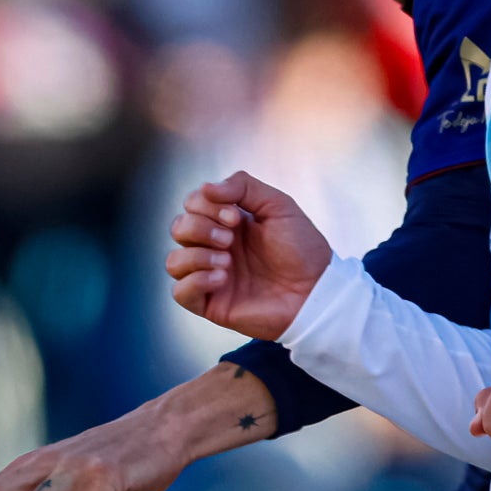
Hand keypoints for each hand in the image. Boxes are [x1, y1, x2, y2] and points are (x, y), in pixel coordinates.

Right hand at [166, 172, 333, 341]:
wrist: (316, 292)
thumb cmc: (303, 250)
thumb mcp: (279, 205)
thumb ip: (244, 186)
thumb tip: (206, 188)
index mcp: (228, 223)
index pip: (192, 204)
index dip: (205, 206)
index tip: (235, 217)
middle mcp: (216, 248)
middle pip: (179, 227)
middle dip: (201, 228)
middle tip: (230, 239)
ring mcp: (211, 276)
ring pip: (173, 261)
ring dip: (196, 255)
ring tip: (227, 262)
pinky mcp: (212, 303)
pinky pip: (179, 292)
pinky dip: (195, 280)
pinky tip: (222, 278)